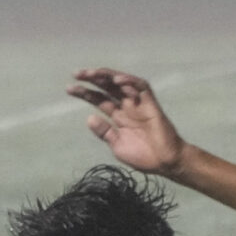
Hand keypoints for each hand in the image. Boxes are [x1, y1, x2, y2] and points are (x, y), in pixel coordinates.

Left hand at [69, 67, 185, 175]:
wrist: (165, 162)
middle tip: (77, 74)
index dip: (85, 93)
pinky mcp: (151, 104)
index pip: (99, 99)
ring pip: (121, 83)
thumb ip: (104, 132)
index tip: (70, 88)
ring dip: (107, 76)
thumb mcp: (117, 146)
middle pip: (107, 87)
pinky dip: (129, 82)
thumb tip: (89, 118)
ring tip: (92, 73)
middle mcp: (127, 106)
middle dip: (93, 79)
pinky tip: (117, 81)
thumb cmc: (144, 156)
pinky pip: (141, 87)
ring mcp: (138, 104)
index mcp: (118, 116)